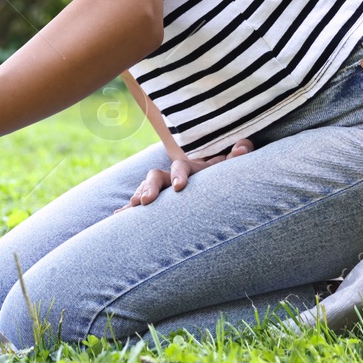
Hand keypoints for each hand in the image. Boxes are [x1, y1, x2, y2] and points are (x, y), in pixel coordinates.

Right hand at [113, 138, 254, 212]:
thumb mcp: (229, 166)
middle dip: (149, 188)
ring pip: (144, 189)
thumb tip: (244, 146)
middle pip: (155, 177)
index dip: (179, 176)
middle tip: (145, 201)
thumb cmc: (219, 174)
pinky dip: (127, 210)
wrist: (207, 177)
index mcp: (188, 167)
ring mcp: (160, 188)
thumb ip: (237, 154)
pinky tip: (117, 216)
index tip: (180, 187)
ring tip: (130, 209)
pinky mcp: (155, 200)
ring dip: (137, 197)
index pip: (181, 167)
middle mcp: (170, 176)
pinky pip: (138, 203)